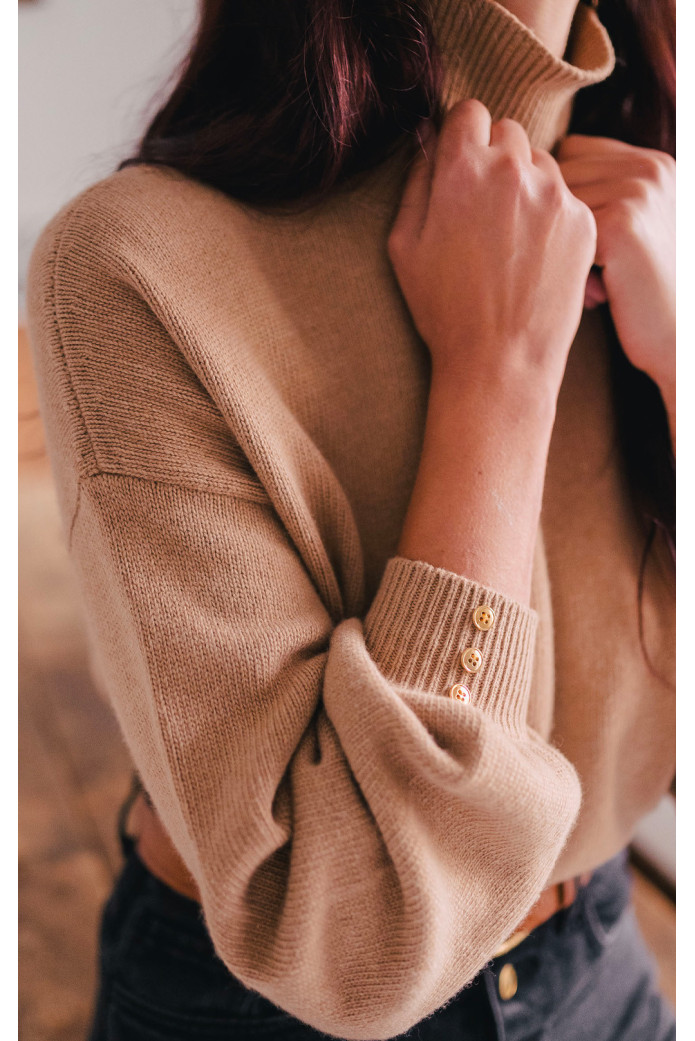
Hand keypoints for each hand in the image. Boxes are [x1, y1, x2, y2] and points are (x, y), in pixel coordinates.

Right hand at [389, 100, 596, 400]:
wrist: (500, 360)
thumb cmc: (443, 309)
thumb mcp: (404, 246)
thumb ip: (415, 182)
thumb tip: (426, 140)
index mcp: (462, 169)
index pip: (468, 112)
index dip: (461, 137)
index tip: (460, 164)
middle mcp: (512, 169)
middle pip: (507, 131)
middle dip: (494, 157)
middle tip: (482, 207)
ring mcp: (554, 194)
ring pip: (540, 163)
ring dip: (525, 184)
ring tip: (509, 236)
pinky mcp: (583, 220)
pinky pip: (565, 197)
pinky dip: (550, 215)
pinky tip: (533, 255)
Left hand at [556, 134, 674, 414]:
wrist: (678, 337)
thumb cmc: (645, 293)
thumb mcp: (635, 231)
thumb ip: (605, 197)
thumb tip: (532, 179)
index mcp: (653, 162)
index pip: (574, 148)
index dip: (559, 189)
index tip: (569, 232)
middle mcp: (649, 168)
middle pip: (558, 172)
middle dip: (555, 216)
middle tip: (585, 266)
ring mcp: (638, 191)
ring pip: (552, 203)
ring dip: (558, 243)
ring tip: (594, 281)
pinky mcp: (622, 223)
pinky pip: (558, 232)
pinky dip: (566, 266)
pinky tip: (596, 293)